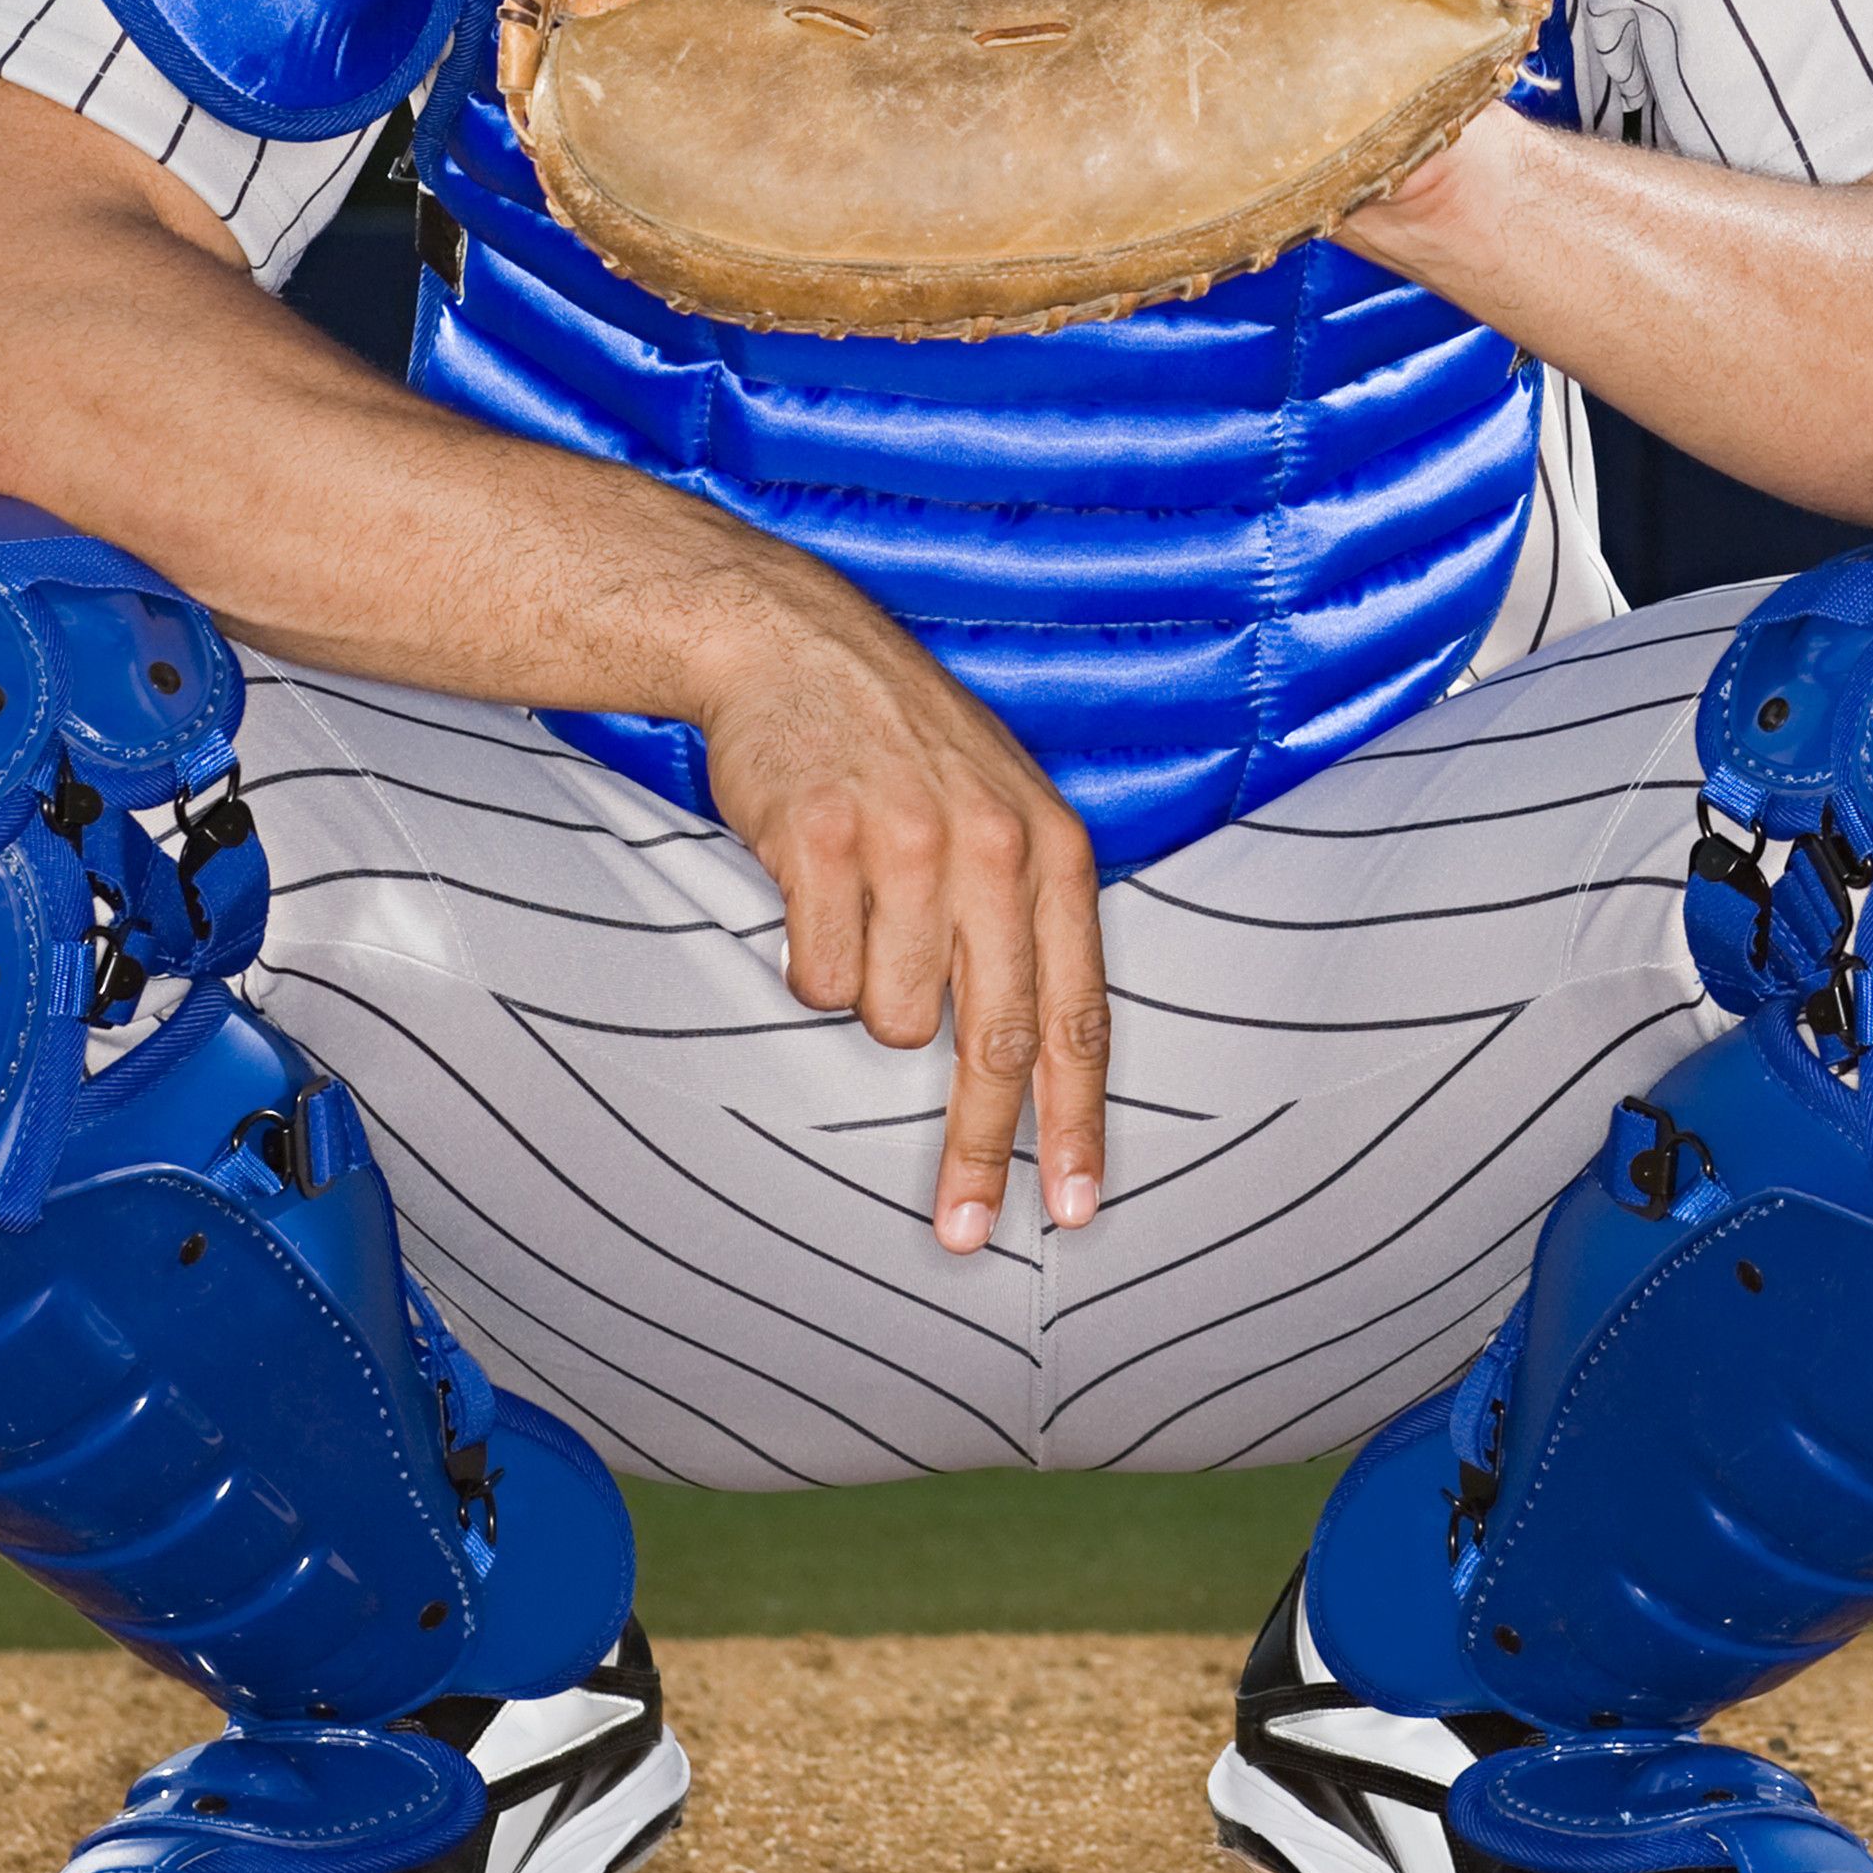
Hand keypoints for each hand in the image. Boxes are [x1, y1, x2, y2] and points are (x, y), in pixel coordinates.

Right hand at [684, 590, 1108, 1254]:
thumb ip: (1026, 917)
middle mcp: (993, 850)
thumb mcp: (1000, 808)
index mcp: (1053, 849)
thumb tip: (1034, 1057)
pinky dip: (809, 955)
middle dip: (981, 1148)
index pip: (1079, 1010)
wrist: (792, 644)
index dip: (1079, 1120)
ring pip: (893, 1016)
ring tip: (858, 913)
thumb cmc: (902, 744)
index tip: (1075, 1205)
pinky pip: (817, 976)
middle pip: (998, 1039)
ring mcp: (907, 847)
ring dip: (868, 991)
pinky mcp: (822, 847)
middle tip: (962, 1227)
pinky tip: (811, 887)